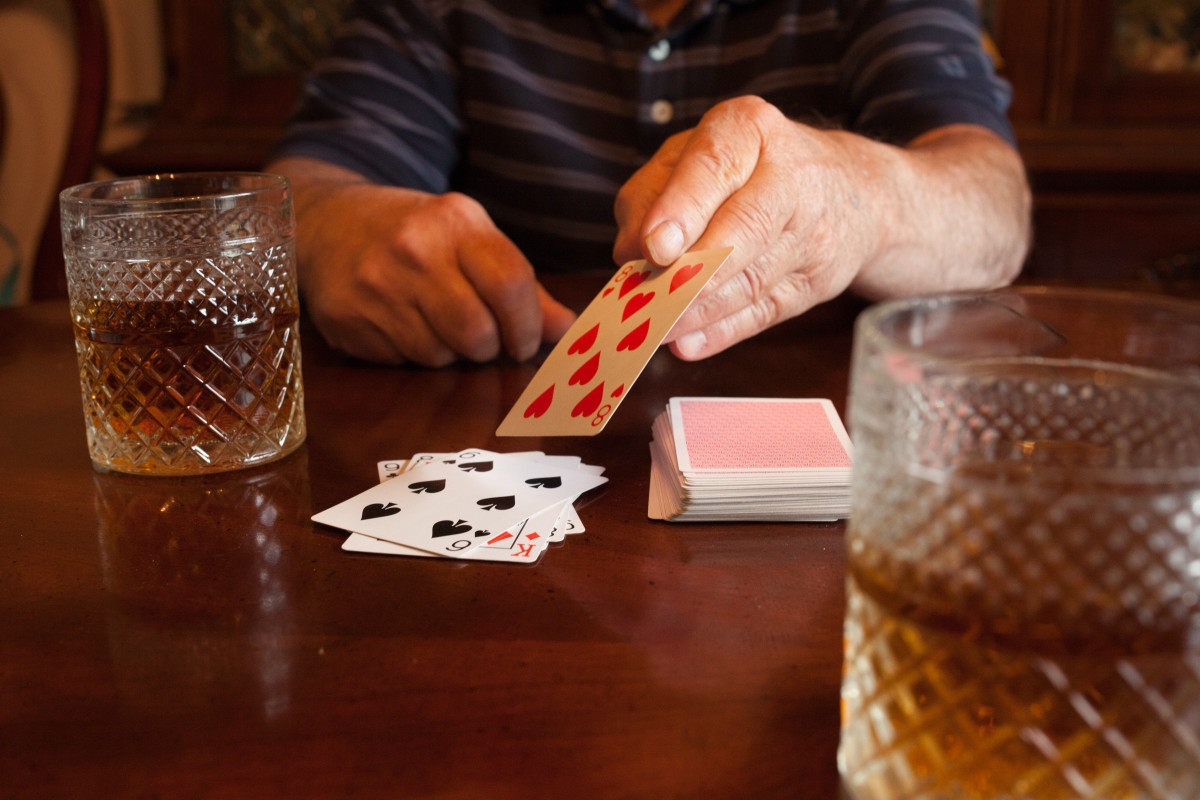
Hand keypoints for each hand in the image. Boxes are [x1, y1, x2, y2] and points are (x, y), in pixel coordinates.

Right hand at [270, 158, 575, 365]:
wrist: (325, 222)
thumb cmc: (414, 234)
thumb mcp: (468, 239)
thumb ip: (521, 286)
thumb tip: (565, 331)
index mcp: (454, 220)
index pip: (510, 284)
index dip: (527, 325)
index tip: (525, 341)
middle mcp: (413, 249)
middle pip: (477, 332)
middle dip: (488, 347)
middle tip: (483, 340)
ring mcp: (376, 285)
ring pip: (440, 354)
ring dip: (449, 351)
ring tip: (435, 322)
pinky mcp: (348, 319)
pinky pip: (403, 360)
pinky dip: (412, 353)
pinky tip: (401, 324)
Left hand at [613, 97, 1028, 359]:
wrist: (853, 191)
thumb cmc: (752, 168)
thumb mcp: (697, 155)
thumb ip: (654, 195)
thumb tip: (629, 254)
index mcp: (749, 128)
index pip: (713, 167)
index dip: (682, 210)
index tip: (653, 248)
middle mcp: (791, 175)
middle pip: (742, 229)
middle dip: (693, 270)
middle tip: (649, 300)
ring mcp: (812, 232)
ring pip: (750, 278)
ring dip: (698, 310)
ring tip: (654, 329)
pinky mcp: (818, 281)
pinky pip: (766, 311)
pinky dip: (724, 332)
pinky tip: (689, 344)